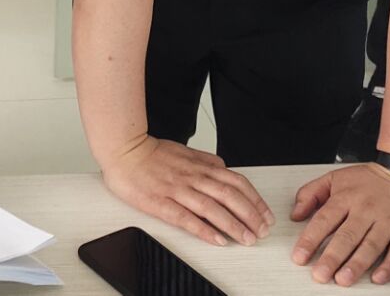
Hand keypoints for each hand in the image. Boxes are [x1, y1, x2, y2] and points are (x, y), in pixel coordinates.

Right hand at [102, 136, 273, 246]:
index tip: (265, 215)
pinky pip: (186, 218)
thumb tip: (224, 167)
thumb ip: (206, 160)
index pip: (237, 183)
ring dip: (234, 225)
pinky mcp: (161, 202)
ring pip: (213, 208)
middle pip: (230, 196)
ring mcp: (178, 190)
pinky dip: (204, 230)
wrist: (124, 150)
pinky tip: (216, 239)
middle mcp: (193, 177)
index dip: (255, 200)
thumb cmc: (152, 153)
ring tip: (247, 239)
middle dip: (251, 216)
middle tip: (261, 231)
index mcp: (201, 166)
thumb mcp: (186, 151)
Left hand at [290, 164, 389, 286]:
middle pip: (346, 236)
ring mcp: (388, 221)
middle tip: (320, 274)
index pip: (324, 220)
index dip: (310, 240)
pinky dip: (389, 265)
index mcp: (346, 197)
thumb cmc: (371, 179)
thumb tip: (295, 214)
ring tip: (343, 279)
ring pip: (370, 245)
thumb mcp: (336, 178)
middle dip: (332, 257)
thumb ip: (311, 193)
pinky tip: (378, 276)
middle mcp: (366, 210)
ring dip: (357, 264)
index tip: (300, 256)